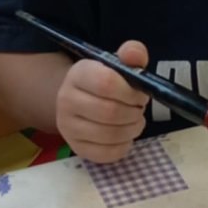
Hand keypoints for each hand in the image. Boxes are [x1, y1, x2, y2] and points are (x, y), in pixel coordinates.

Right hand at [55, 40, 149, 163]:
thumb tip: (135, 55)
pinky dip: (124, 146)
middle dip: (134, 112)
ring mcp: (68, 127)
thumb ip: (131, 54)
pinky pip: (107, 154)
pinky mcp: (76, 147)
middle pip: (110, 112)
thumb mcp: (117, 62)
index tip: (141, 94)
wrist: (77, 99)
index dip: (131, 92)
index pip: (107, 83)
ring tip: (136, 121)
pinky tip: (126, 135)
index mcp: (78, 74)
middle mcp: (67, 100)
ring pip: (109, 135)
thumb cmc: (103, 80)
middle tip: (139, 109)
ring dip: (132, 129)